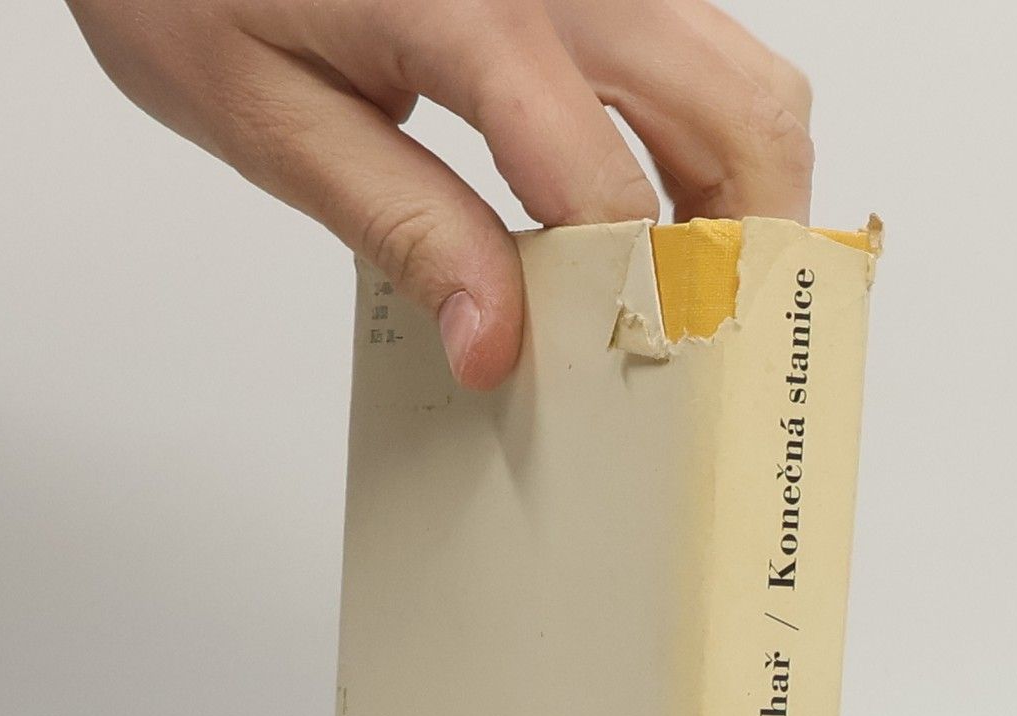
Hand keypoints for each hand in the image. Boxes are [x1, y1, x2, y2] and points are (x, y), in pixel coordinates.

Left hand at [63, 0, 813, 387]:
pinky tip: (644, 205)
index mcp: (471, 10)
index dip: (623, 299)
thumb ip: (399, 227)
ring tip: (674, 284)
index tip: (614, 376)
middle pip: (737, 112)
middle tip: (700, 341)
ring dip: (735, 188)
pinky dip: (696, 137)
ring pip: (736, 73)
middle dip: (744, 245)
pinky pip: (691, 48)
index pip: (605, 184)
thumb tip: (492, 341)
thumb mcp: (272, 121)